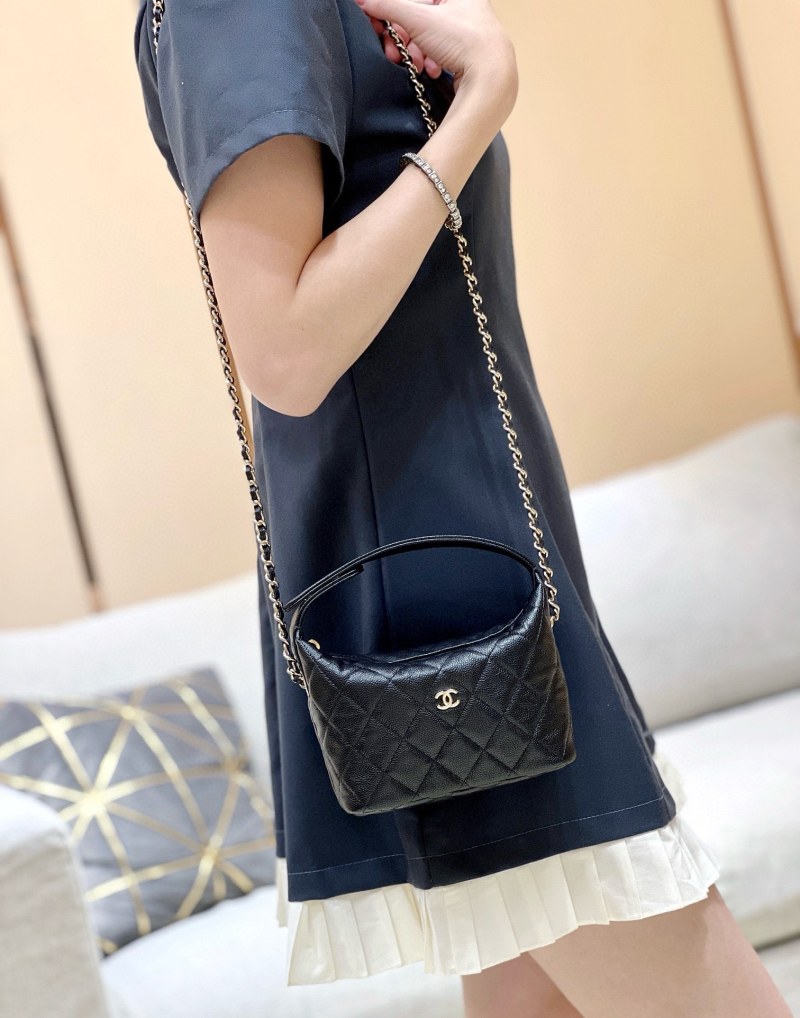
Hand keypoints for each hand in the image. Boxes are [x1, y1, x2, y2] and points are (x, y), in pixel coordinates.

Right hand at [352, 0, 517, 100]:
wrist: (491, 80)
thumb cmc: (466, 43)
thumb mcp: (419, 19)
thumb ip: (388, 6)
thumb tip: (363, 0)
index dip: (398, 12)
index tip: (383, 24)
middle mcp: (468, 8)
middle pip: (424, 18)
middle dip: (406, 37)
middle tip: (395, 50)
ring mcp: (472, 33)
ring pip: (432, 38)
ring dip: (417, 52)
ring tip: (416, 64)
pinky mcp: (472, 56)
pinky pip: (444, 54)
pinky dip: (432, 62)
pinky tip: (431, 70)